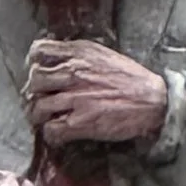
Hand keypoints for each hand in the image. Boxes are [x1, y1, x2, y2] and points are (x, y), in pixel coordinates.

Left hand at [24, 38, 169, 150]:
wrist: (152, 100)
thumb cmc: (131, 78)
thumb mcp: (103, 54)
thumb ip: (79, 55)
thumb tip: (58, 60)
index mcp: (79, 54)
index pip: (39, 51)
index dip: (33, 62)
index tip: (38, 71)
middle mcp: (73, 74)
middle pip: (34, 80)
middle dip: (33, 91)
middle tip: (40, 99)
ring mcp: (75, 99)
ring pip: (37, 107)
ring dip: (38, 115)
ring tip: (45, 119)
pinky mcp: (80, 123)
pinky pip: (51, 130)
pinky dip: (50, 134)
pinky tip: (57, 133)